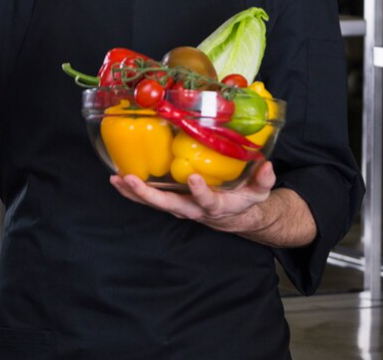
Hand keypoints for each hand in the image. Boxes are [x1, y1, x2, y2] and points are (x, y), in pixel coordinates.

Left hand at [109, 161, 276, 233]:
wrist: (234, 217)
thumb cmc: (244, 200)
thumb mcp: (259, 192)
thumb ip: (264, 180)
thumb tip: (266, 166)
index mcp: (216, 205)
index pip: (207, 201)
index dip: (200, 192)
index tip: (193, 178)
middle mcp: (193, 209)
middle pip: (169, 204)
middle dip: (148, 194)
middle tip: (131, 180)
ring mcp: (180, 207)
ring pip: (155, 203)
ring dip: (134, 193)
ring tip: (116, 180)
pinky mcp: (172, 202)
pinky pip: (150, 199)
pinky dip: (133, 192)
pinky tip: (118, 180)